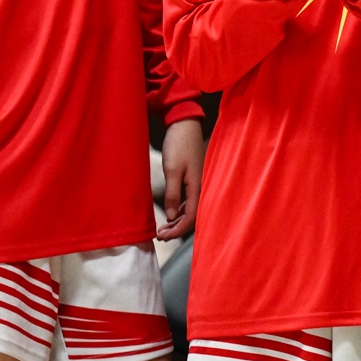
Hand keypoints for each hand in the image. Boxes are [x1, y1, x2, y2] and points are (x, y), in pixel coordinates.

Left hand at [156, 117, 204, 240]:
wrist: (184, 124)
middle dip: (176, 229)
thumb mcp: (172, 170)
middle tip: (160, 236)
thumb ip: (173, 194)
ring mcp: (197, 183)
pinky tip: (171, 213)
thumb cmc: (178, 145)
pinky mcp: (192, 178)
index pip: (191, 218)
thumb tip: (172, 216)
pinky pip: (189, 200)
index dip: (177, 230)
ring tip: (162, 228)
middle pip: (192, 216)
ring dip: (177, 221)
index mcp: (197, 187)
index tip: (163, 236)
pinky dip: (179, 210)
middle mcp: (200, 187)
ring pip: (190, 209)